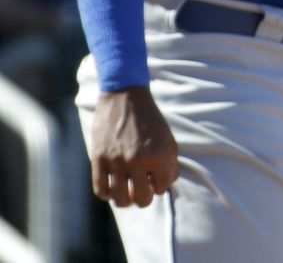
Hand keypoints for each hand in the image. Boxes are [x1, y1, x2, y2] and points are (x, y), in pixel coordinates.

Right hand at [90, 86, 178, 207]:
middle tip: (141, 188)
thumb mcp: (167, 137)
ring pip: (120, 200)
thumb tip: (167, 184)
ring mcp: (116, 160)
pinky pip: (101, 190)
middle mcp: (138, 159)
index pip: (162, 188)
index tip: (155, 177)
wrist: (125, 94)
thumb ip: (171, 162)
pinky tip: (112, 187)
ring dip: (125, 199)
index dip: (159, 185)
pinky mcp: (98, 158)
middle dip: (144, 197)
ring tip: (127, 190)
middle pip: (142, 200)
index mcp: (158, 153)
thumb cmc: (149, 117)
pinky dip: (107, 194)